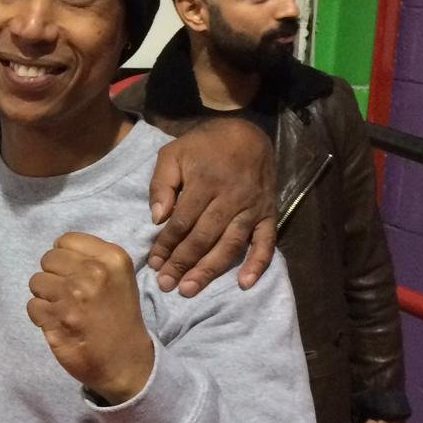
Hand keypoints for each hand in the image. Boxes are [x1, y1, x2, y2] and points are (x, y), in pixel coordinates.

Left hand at [27, 232, 154, 403]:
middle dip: (54, 276)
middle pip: (48, 259)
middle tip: (69, 295)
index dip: (64, 257)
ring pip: (36, 281)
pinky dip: (41, 315)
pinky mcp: (56, 318)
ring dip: (45, 296)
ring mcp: (72, 296)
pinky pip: (32, 305)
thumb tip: (57, 249)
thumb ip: (92, 259)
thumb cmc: (120, 317)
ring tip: (64, 309)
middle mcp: (92, 273)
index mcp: (112, 258)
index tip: (74, 274)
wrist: (125, 361)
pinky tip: (59, 323)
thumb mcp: (119, 277)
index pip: (66, 240)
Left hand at [147, 118, 276, 294]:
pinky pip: (266, 242)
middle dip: (183, 263)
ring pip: (230, 244)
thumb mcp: (173, 153)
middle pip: (204, 237)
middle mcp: (230, 198)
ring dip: (210, 269)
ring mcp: (252, 207)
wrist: (246, 133)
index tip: (154, 263)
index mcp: (205, 182)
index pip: (182, 221)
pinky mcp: (268, 213)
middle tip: (166, 284)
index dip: (166, 245)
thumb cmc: (203, 146)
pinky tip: (245, 283)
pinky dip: (258, 263)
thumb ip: (161, 184)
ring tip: (190, 288)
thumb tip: (157, 218)